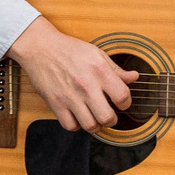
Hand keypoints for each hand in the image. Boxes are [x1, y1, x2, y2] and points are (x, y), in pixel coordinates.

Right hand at [6, 18, 131, 131]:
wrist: (41, 48)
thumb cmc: (69, 50)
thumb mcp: (97, 54)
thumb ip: (116, 70)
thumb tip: (134, 77)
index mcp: (99, 71)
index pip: (123, 97)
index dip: (126, 103)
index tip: (120, 102)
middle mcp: (86, 85)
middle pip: (107, 118)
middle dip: (112, 120)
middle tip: (108, 114)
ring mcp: (70, 96)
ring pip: (90, 126)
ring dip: (95, 125)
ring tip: (94, 117)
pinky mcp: (55, 104)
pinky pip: (71, 126)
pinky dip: (76, 125)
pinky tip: (78, 116)